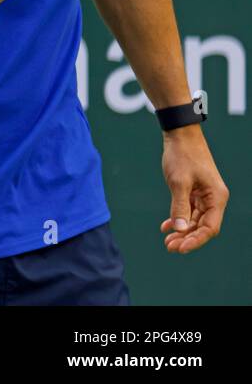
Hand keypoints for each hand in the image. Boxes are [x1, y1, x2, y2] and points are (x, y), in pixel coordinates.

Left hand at [160, 125, 228, 252]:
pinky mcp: (194, 191)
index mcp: (216, 197)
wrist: (179, 135)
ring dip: (182, 230)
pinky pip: (188, 210)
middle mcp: (213, 198)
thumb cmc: (182, 155)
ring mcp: (204, 195)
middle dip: (187, 238)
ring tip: (167, 240)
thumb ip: (180, 207)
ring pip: (195, 220)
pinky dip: (178, 218)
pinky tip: (165, 226)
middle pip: (203, 226)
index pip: (210, 227)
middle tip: (170, 247)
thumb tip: (180, 230)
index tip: (180, 248)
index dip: (196, 240)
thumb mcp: (179, 182)